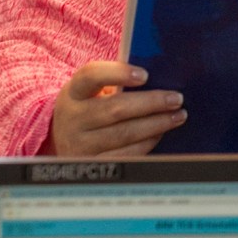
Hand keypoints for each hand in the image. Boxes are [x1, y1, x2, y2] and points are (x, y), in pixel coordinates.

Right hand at [47, 62, 186, 159]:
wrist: (61, 142)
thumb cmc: (88, 108)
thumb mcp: (91, 92)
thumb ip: (115, 83)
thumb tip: (157, 78)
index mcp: (73, 92)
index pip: (92, 76)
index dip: (118, 73)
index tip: (145, 75)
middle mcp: (73, 119)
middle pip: (115, 109)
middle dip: (151, 103)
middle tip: (176, 99)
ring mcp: (81, 145)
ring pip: (125, 134)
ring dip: (156, 124)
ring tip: (177, 116)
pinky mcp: (93, 164)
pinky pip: (127, 154)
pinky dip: (147, 143)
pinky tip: (160, 133)